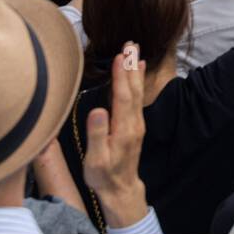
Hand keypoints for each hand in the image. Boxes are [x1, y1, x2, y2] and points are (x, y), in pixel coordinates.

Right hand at [83, 45, 149, 229]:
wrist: (121, 189)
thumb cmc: (104, 175)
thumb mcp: (96, 158)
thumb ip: (97, 134)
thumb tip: (98, 110)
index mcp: (124, 128)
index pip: (123, 96)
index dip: (121, 75)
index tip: (120, 55)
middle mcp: (134, 122)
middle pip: (134, 89)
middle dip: (131, 66)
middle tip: (131, 44)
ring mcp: (136, 123)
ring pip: (137, 92)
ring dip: (135, 71)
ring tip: (135, 52)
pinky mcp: (135, 124)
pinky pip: (137, 97)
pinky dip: (137, 82)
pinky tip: (137, 73)